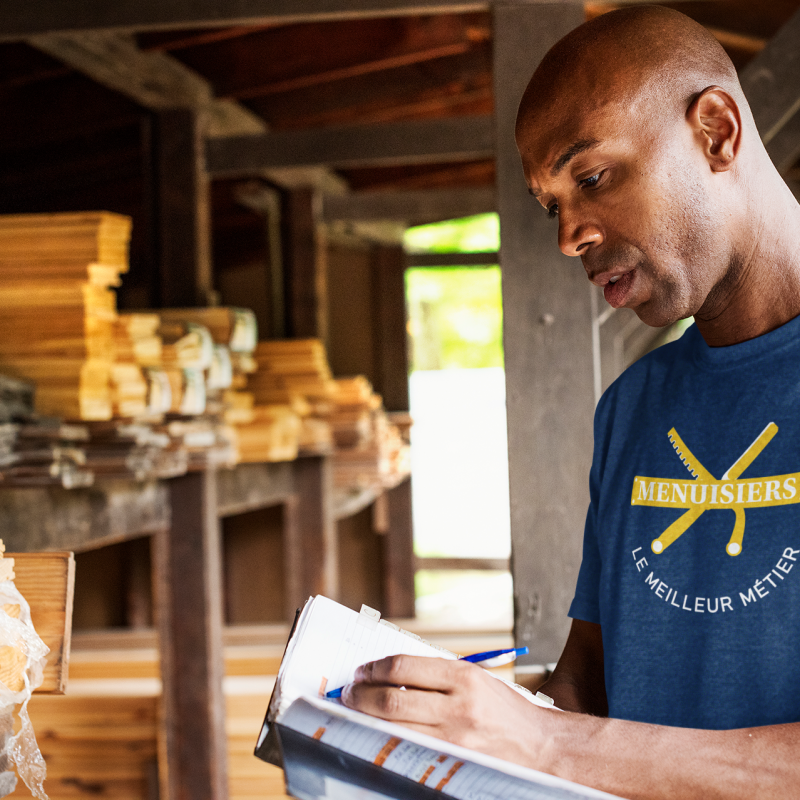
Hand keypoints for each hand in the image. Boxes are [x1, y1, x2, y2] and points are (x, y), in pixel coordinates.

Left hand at [340, 654, 552, 766]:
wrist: (541, 748)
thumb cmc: (504, 710)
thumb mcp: (475, 679)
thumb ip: (436, 675)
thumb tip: (387, 674)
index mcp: (463, 677)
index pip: (403, 667)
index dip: (373, 669)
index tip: (361, 671)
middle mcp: (457, 706)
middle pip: (392, 698)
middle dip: (361, 695)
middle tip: (348, 692)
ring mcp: (454, 739)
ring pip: (394, 727)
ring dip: (367, 718)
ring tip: (356, 712)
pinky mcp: (452, 762)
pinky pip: (408, 749)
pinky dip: (388, 738)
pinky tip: (379, 733)